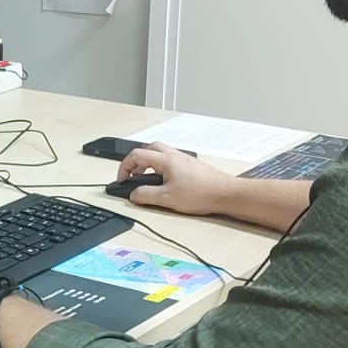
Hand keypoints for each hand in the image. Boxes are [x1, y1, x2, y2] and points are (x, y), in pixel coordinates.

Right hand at [117, 143, 236, 216]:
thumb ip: (145, 195)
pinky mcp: (191, 166)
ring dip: (148, 163)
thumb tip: (133, 195)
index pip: (136, 155)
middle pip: (148, 149)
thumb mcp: (167, 199)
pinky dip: (161, 167)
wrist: (225, 193)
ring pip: (160, 154)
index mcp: (165, 160)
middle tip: (132, 175)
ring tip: (147, 179)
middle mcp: (174, 156)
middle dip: (136, 161)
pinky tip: (165, 182)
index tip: (122, 179)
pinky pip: (170, 160)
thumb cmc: (201, 193)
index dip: (124, 167)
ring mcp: (184, 159)